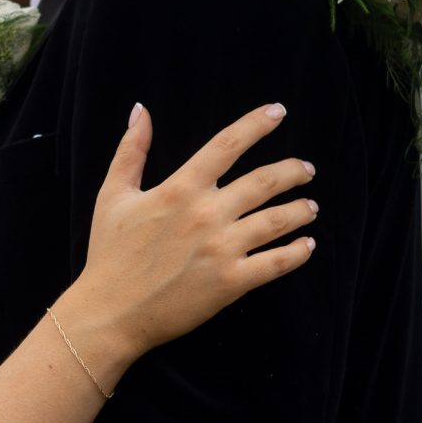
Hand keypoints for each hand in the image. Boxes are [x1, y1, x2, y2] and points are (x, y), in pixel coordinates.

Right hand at [69, 101, 316, 375]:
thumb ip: (130, 150)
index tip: (279, 112)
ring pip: (277, 220)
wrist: (110, 313)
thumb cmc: (109, 254)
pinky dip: (298, 253)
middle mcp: (206, 214)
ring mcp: (221, 249)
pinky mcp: (231, 283)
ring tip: (311, 207)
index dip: (257, 124)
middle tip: (306, 170)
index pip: (227, 145)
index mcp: (180, 189)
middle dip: (292, 171)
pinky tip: (307, 246)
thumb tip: (141, 110)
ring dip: (301, 210)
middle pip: (264, 182)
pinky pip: (276, 264)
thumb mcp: (113, 195)